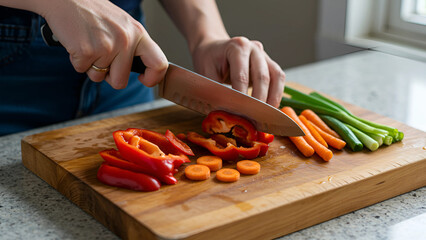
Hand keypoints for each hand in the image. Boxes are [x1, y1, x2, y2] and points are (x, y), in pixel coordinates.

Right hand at [39, 0, 166, 87]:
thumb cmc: (92, 11)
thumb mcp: (122, 24)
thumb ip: (133, 45)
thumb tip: (142, 69)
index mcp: (138, 33)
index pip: (158, 63)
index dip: (153, 78)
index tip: (144, 80)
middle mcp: (125, 40)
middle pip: (120, 81)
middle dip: (109, 76)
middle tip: (100, 57)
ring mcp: (106, 46)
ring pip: (99, 77)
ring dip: (91, 66)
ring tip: (88, 44)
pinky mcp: (86, 51)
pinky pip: (82, 70)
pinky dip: (77, 60)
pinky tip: (77, 42)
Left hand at [191, 36, 285, 107]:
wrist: (214, 49)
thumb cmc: (209, 61)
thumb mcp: (205, 73)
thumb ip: (215, 90)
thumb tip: (224, 111)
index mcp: (237, 46)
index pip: (242, 75)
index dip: (242, 96)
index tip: (240, 113)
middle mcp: (254, 48)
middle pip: (262, 76)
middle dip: (259, 100)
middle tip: (254, 118)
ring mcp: (264, 55)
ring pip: (276, 77)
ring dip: (272, 98)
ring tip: (265, 116)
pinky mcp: (270, 64)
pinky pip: (278, 79)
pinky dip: (276, 94)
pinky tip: (270, 108)